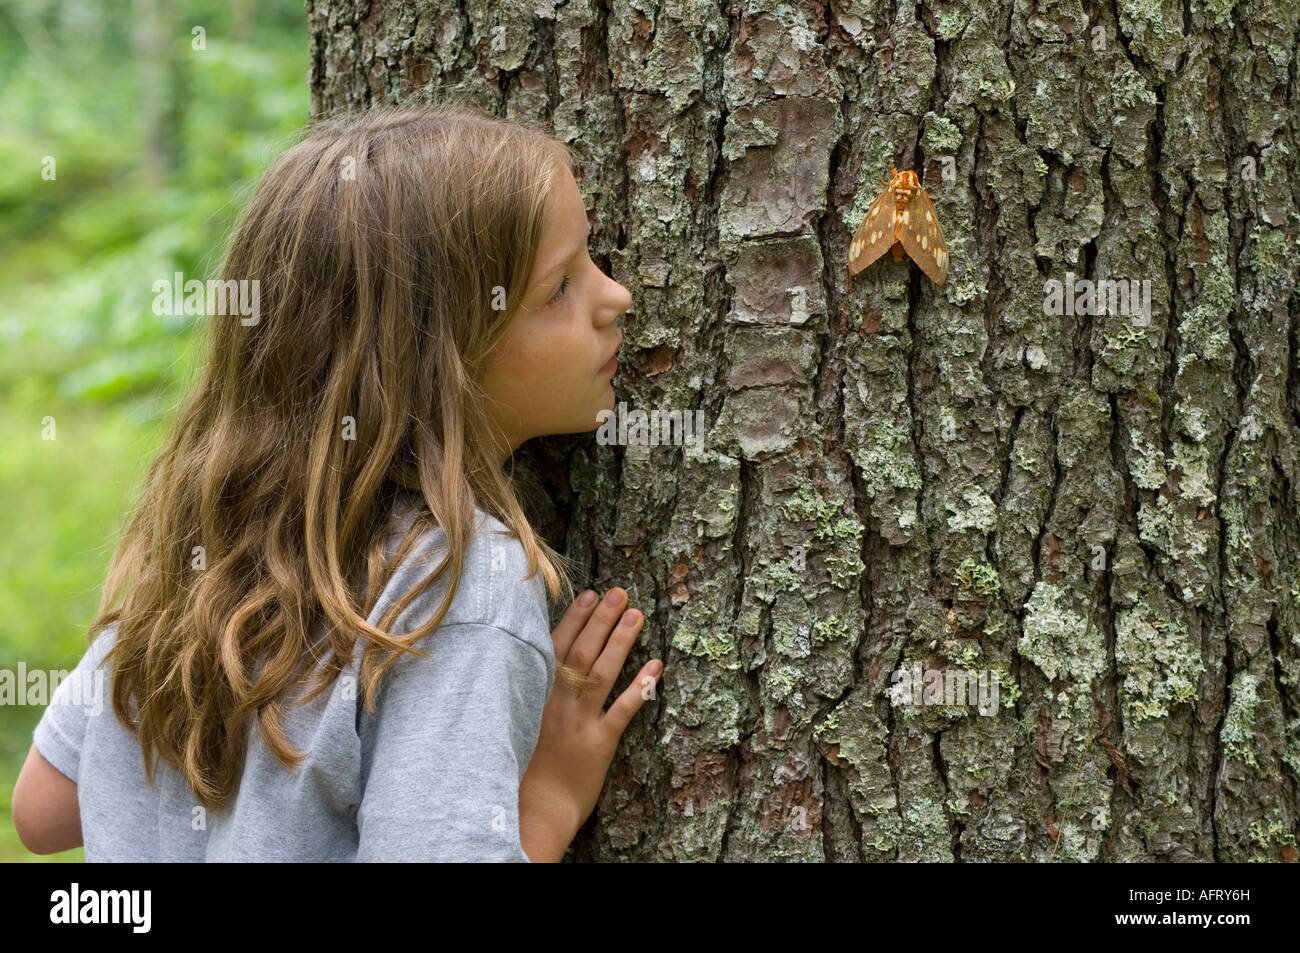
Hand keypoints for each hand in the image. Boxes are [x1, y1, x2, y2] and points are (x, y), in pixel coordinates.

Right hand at [519, 587, 662, 844]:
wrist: (531, 810)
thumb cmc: (519, 768)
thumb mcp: (515, 723)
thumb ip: (527, 691)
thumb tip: (538, 661)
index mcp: (536, 694)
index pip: (555, 647)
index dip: (575, 619)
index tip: (590, 594)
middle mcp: (557, 702)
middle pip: (581, 652)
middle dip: (601, 620)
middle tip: (620, 592)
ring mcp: (579, 722)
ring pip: (602, 673)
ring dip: (620, 641)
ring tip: (636, 614)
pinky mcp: (599, 743)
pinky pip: (622, 710)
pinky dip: (639, 687)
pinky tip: (655, 665)